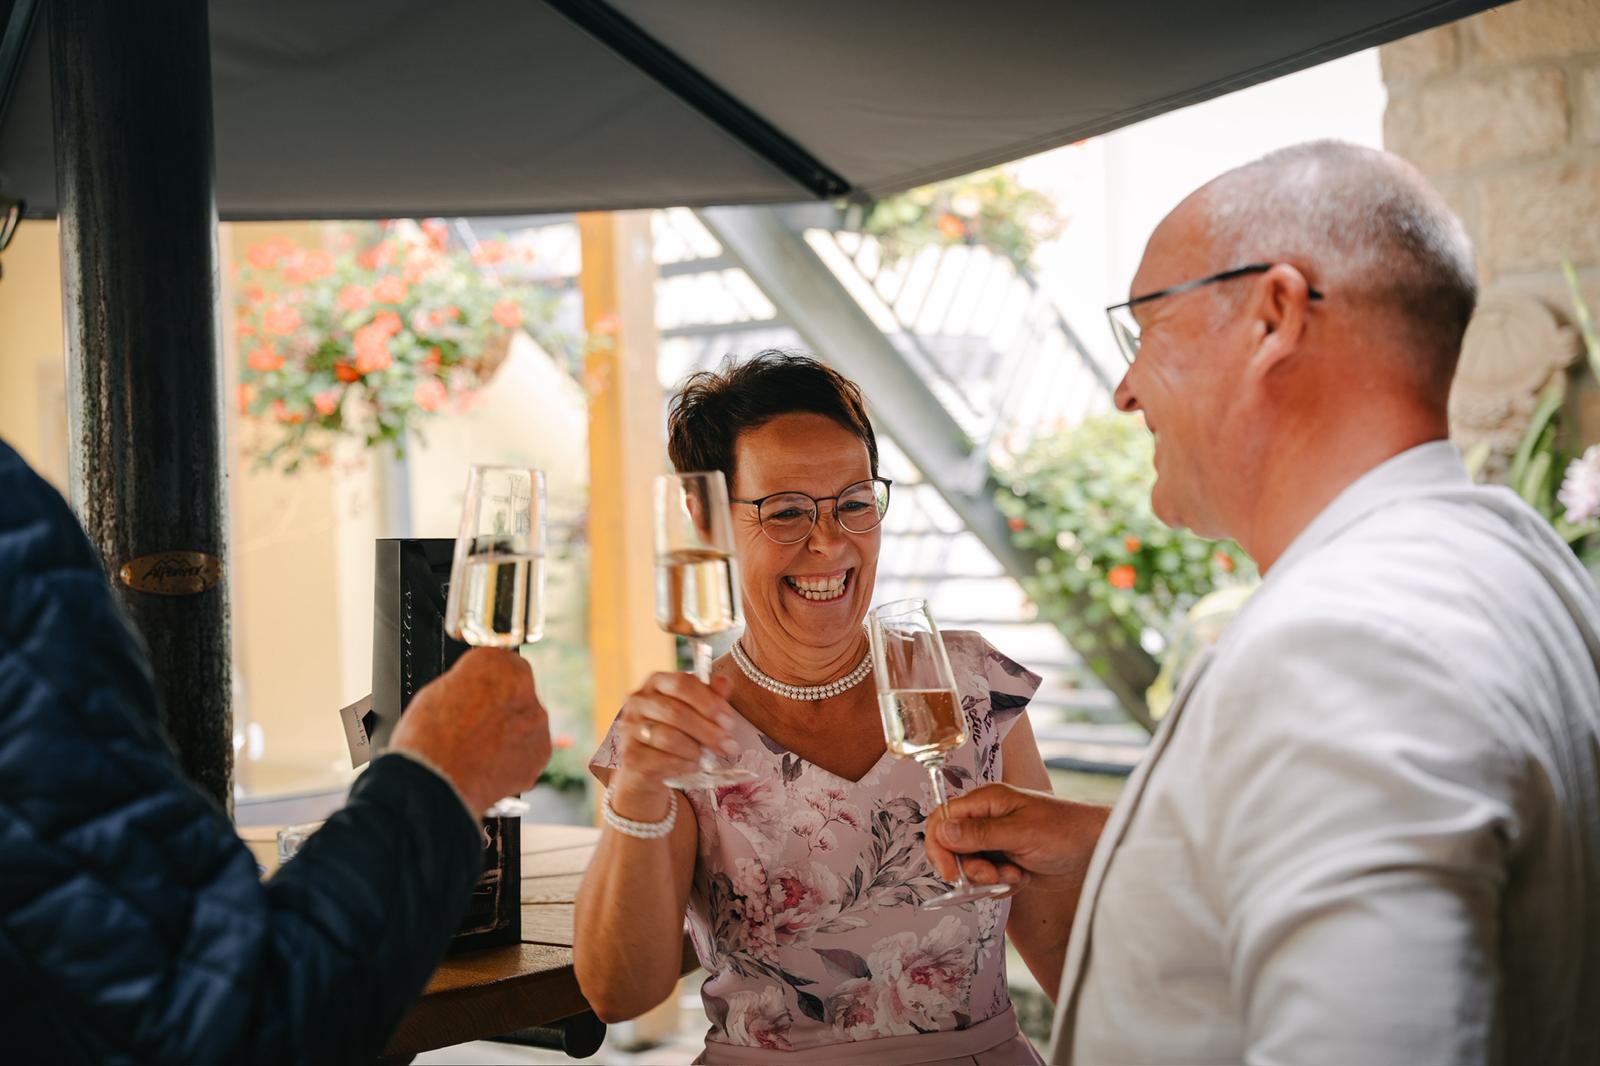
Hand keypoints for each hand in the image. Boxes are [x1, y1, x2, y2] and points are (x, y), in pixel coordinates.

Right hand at [390, 647, 551, 816]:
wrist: (434, 782)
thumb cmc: (428, 738)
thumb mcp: (439, 691)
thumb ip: (469, 684)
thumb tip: (475, 690)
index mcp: (497, 663)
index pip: (501, 662)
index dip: (486, 681)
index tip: (477, 693)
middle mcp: (524, 688)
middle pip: (517, 692)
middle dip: (501, 707)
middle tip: (475, 727)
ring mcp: (537, 723)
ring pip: (525, 722)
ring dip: (510, 733)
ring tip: (478, 751)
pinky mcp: (541, 754)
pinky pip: (529, 750)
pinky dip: (514, 757)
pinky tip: (489, 765)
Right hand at [608, 671, 737, 818]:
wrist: (647, 767)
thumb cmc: (676, 733)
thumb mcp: (696, 712)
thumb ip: (710, 697)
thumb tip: (724, 682)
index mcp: (656, 682)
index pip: (683, 682)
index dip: (709, 702)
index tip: (729, 722)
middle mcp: (637, 701)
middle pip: (676, 712)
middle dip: (708, 731)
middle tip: (729, 746)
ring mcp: (629, 728)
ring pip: (669, 738)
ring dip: (696, 750)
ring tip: (709, 757)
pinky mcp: (629, 755)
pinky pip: (662, 760)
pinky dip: (683, 764)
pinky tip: (692, 765)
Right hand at [925, 783, 1106, 891]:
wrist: (1098, 851)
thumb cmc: (1066, 831)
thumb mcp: (1022, 832)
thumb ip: (980, 834)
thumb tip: (942, 831)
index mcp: (986, 801)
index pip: (942, 819)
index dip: (939, 847)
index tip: (951, 872)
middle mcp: (986, 819)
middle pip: (952, 847)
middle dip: (969, 868)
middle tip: (991, 876)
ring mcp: (996, 841)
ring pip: (969, 867)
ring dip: (988, 878)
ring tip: (1015, 876)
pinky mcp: (1006, 861)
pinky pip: (987, 879)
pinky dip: (1001, 885)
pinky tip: (1022, 879)